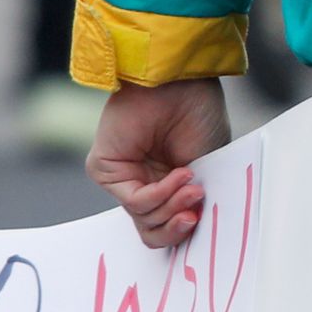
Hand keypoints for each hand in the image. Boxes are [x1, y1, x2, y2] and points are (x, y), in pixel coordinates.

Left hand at [91, 77, 232, 247]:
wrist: (182, 81)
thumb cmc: (198, 111)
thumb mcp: (206, 164)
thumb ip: (195, 197)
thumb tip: (193, 227)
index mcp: (165, 180)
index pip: (166, 223)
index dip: (184, 230)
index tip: (203, 218)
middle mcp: (142, 180)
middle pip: (152, 230)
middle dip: (178, 227)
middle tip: (196, 213)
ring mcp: (123, 176)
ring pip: (145, 219)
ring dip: (174, 206)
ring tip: (194, 186)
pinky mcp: (105, 169)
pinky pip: (134, 201)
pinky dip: (160, 194)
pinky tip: (180, 174)